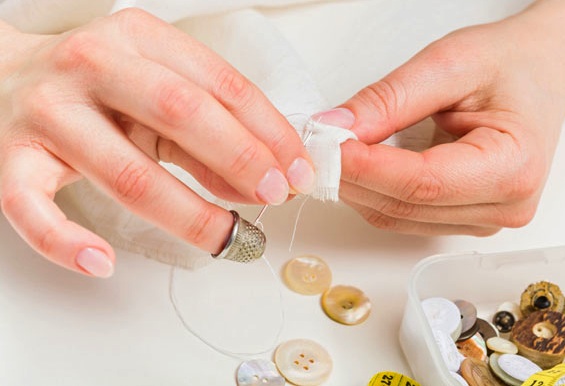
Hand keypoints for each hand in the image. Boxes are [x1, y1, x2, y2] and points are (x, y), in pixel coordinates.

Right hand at [0, 9, 314, 276]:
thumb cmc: (94, 85)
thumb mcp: (156, 89)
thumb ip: (205, 132)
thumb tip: (260, 178)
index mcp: (139, 39)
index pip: (221, 85)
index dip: (269, 131)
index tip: (299, 168)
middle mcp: (92, 67)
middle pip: (180, 115)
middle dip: (240, 159)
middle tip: (275, 196)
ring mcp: (48, 113)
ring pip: (125, 172)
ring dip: (187, 214)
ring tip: (226, 239)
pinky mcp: (9, 158)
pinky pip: (30, 208)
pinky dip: (65, 241)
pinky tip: (102, 263)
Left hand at [333, 0, 564, 235]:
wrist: (542, 74)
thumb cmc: (510, 65)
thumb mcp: (450, 63)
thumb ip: (391, 98)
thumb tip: (337, 126)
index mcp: (514, 167)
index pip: (424, 183)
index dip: (367, 167)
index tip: (326, 144)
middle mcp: (505, 206)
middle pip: (405, 206)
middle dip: (352, 177)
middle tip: (317, 143)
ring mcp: (486, 219)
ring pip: (398, 217)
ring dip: (357, 188)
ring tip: (334, 150)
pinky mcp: (466, 219)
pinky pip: (403, 217)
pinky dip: (372, 193)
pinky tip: (359, 166)